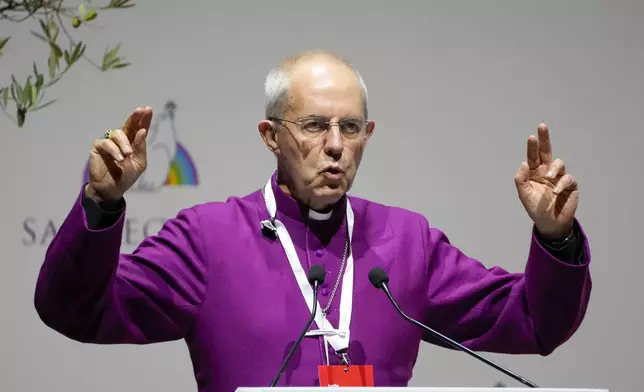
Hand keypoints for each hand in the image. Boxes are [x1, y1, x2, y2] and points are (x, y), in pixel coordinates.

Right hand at [85, 107, 152, 203]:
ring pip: (118, 133)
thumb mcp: (139, 163)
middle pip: (128, 125)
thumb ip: (141, 148)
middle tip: (140, 111)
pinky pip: (106, 143)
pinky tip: (119, 158)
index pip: (139, 128)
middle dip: (134, 117)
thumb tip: (142, 131)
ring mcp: (109, 142)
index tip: (148, 109)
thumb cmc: (126, 176)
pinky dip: (114, 150)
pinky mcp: (98, 147)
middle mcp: (121, 140)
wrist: (112, 189)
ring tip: (128, 154)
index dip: (144, 119)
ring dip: (125, 143)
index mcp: (133, 143)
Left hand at [514, 123, 578, 240]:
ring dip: (553, 169)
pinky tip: (556, 191)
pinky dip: (561, 183)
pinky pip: (568, 179)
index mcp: (534, 173)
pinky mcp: (570, 186)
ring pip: (559, 164)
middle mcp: (547, 172)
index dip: (533, 147)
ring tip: (547, 177)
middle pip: (547, 152)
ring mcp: (559, 178)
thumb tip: (524, 163)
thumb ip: (521, 179)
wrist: (549, 223)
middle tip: (542, 126)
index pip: (533, 157)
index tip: (532, 137)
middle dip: (544, 139)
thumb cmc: (536, 208)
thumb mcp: (524, 194)